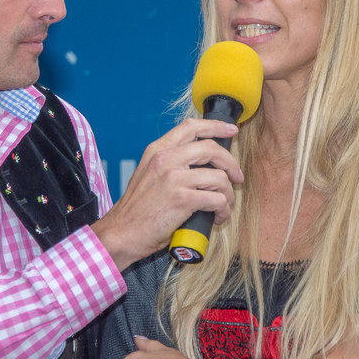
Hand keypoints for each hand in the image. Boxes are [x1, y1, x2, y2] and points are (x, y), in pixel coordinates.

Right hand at [92, 118, 242, 270]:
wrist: (122, 232)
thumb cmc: (137, 209)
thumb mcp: (148, 174)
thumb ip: (169, 162)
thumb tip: (201, 161)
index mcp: (157, 150)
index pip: (191, 127)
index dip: (215, 126)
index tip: (231, 130)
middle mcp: (165, 159)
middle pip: (211, 148)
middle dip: (231, 163)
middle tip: (236, 177)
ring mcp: (174, 178)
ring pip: (219, 177)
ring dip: (228, 194)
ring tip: (223, 205)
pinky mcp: (182, 199)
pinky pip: (217, 199)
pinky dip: (223, 210)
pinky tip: (217, 217)